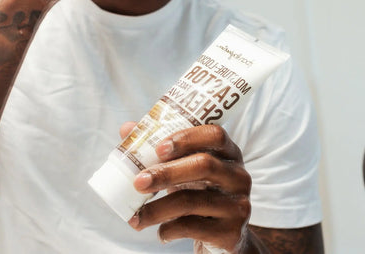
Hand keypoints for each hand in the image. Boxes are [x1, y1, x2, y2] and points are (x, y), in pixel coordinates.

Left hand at [121, 123, 251, 251]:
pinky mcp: (232, 232)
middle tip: (138, 182)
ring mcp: (238, 204)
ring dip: (158, 208)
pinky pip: (194, 228)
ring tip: (136, 216)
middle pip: (203, 165)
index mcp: (228, 152)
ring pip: (193, 200)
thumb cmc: (198, 190)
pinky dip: (170, 229)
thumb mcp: (183, 167)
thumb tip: (126, 128)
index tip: (158, 148)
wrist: (223, 236)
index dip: (187, 137)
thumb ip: (158, 147)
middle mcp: (238, 175)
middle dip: (165, 173)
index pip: (215, 134)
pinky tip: (160, 232)